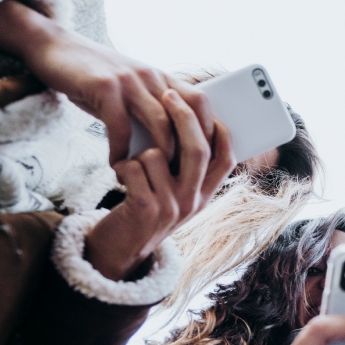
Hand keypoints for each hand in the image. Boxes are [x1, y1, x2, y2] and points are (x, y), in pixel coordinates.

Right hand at [0, 0, 215, 162]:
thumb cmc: (93, 76)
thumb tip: (169, 147)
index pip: (200, 103)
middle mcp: (152, 76)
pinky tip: (116, 165)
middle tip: (184, 179)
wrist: (54, 47)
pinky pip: (120, 126)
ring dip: (159, 155)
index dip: (209, 131)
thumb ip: (149, 110)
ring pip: (160, 122)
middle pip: (187, 115)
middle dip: (190, 150)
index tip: (207, 160)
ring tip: (153, 177)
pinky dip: (121, 150)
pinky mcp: (105, 87)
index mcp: (162, 77)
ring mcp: (130, 80)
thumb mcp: (129, 89)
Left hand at [84, 90, 234, 279]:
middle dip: (182, 116)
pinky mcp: (145, 210)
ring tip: (133, 166)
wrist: (118, 250)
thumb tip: (191, 122)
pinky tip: (119, 177)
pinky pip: (134, 167)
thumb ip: (186, 168)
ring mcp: (171, 207)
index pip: (226, 157)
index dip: (220, 129)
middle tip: (167, 94)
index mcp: (205, 196)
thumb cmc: (144, 211)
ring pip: (158, 155)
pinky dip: (122, 166)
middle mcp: (193, 202)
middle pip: (198, 148)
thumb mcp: (174, 194)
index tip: (206, 104)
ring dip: (139, 153)